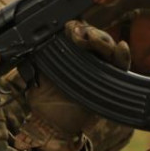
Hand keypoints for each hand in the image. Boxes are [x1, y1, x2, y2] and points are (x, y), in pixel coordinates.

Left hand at [14, 21, 129, 150]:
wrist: (51, 123)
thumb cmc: (41, 96)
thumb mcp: (33, 70)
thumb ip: (34, 53)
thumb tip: (26, 38)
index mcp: (70, 50)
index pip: (79, 30)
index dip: (76, 27)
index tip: (68, 28)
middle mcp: (88, 57)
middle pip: (96, 36)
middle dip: (89, 32)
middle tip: (78, 35)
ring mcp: (101, 67)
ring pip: (109, 47)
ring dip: (102, 40)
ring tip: (91, 40)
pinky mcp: (112, 80)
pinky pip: (122, 66)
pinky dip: (123, 56)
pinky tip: (121, 48)